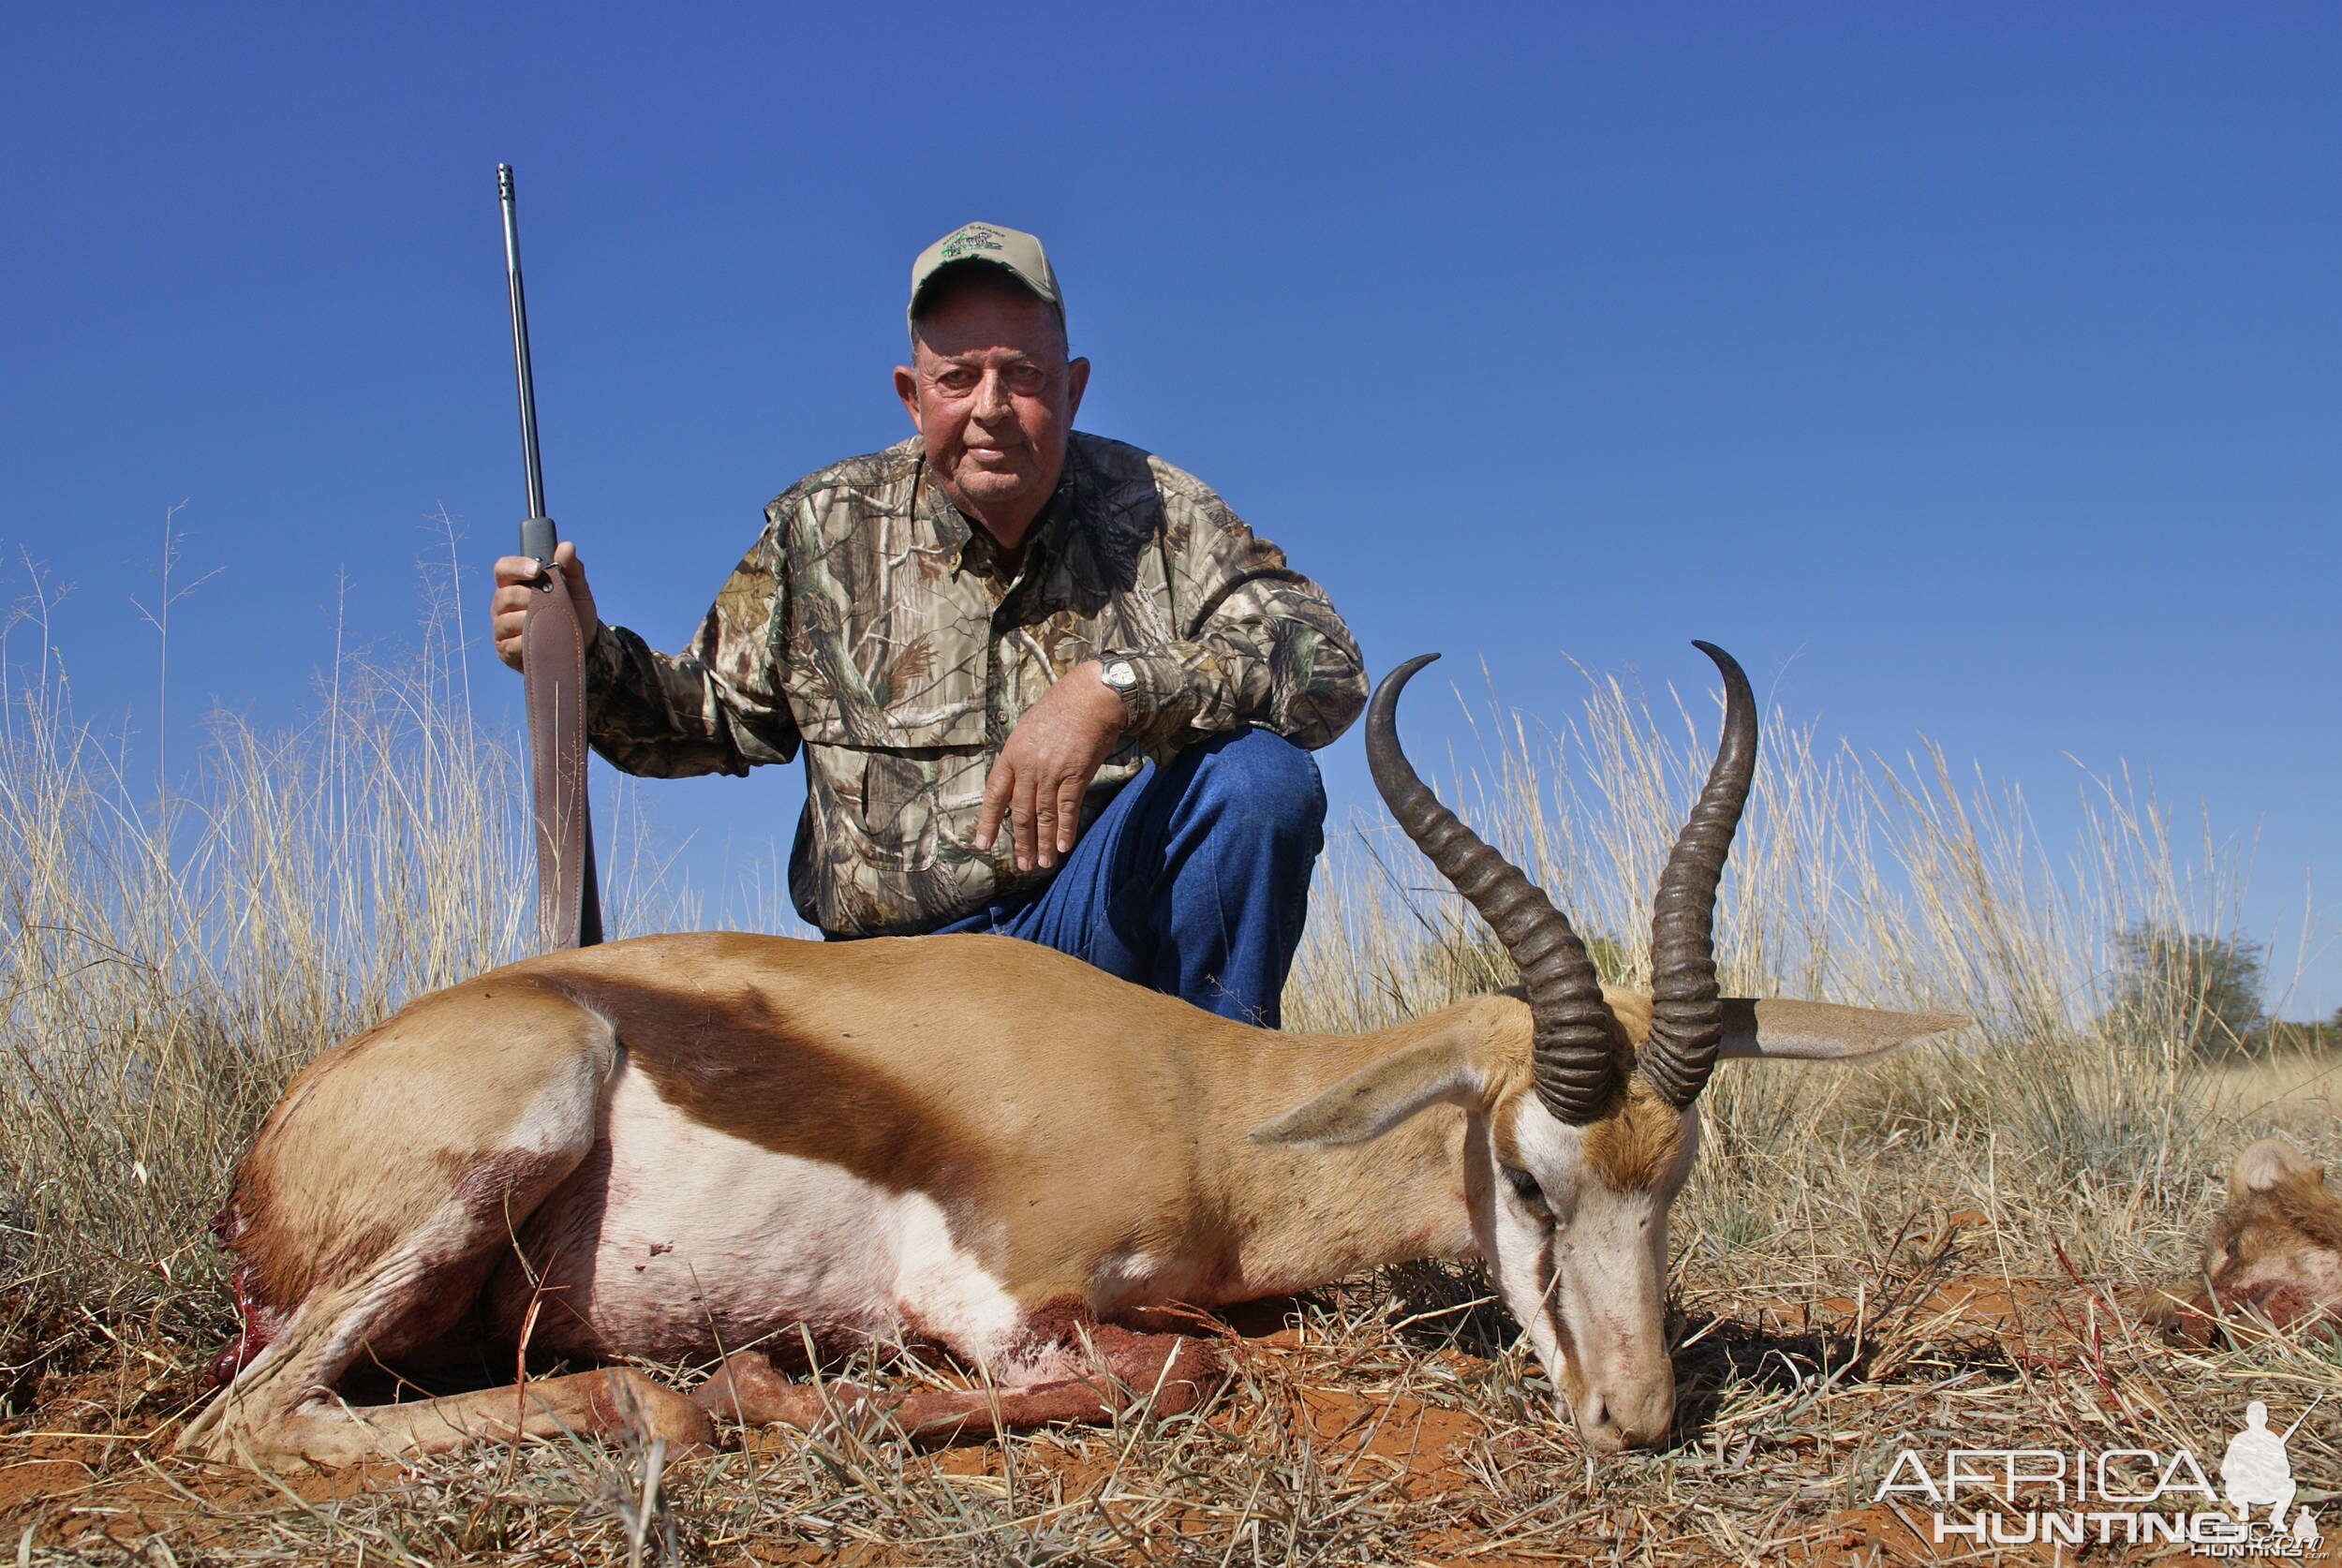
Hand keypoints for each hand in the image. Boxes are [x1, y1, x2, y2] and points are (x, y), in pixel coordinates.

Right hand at [490, 541, 599, 671]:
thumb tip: (566, 546)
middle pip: (506, 595)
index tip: (537, 570)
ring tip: (551, 622)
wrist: (582, 647)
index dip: (517, 566)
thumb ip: (571, 568)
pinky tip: (543, 641)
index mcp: (515, 583)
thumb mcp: (577, 590)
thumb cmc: (574, 613)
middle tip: (552, 603)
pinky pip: (513, 643)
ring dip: (533, 621)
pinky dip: (532, 641)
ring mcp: (501, 627)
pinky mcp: (505, 649)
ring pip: (509, 620)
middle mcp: (502, 603)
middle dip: (532, 598)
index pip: (503, 568)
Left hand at [975, 661, 1128, 871]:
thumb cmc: (1061, 708)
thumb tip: (1017, 782)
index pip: (995, 795)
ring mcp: (1051, 770)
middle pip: (1021, 812)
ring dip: (1043, 842)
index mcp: (1011, 753)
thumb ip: (1020, 756)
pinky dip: (1065, 829)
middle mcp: (1028, 765)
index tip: (984, 844)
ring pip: (1044, 815)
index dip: (989, 822)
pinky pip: (1068, 808)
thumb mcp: (1027, 728)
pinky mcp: (1076, 773)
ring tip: (1042, 863)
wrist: (1091, 697)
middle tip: (1023, 864)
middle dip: (1022, 842)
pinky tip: (1063, 846)